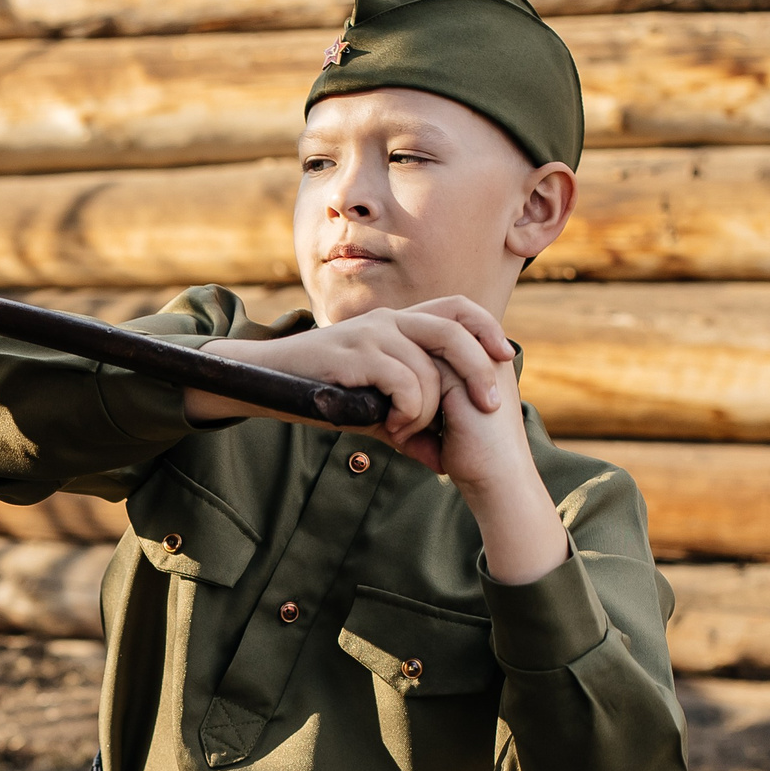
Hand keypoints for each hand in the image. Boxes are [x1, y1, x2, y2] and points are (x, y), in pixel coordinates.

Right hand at [185, 296, 568, 583]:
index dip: (485, 329)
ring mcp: (370, 334)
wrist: (265, 383)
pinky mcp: (353, 353)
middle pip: (453, 331)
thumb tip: (441, 461)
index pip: (455, 309)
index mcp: (397, 324)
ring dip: (428, 409)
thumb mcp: (371, 408)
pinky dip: (407, 410)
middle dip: (478, 370)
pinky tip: (389, 425)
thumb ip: (408, 425)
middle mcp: (388, 320)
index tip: (505, 359)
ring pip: (428, 368)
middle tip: (490, 407)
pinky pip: (402, 381)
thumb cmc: (320, 394)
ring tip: (406, 431)